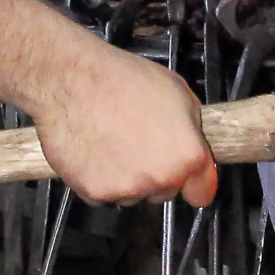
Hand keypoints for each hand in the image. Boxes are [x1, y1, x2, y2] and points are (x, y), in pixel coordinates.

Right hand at [34, 45, 218, 208]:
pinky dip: (101, 178)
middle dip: (158, 173)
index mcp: (186, 155)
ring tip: (114, 141)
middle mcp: (158, 179)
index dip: (195, 182)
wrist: (72, 80)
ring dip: (128, 177)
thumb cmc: (123, 80)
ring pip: (134, 194)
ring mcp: (125, 190)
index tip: (188, 177)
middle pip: (165, 192)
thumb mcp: (178, 92)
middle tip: (141, 142)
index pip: (202, 193)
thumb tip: (196, 149)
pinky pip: (104, 194)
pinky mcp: (94, 193)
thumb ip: (192, 130)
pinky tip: (96, 150)